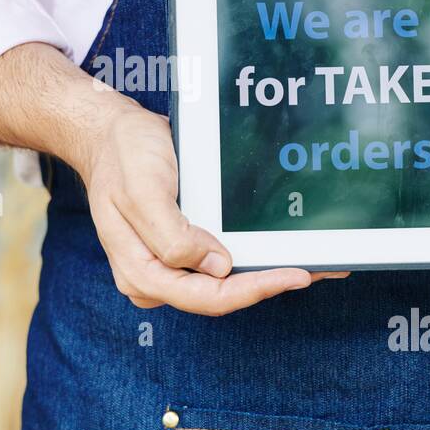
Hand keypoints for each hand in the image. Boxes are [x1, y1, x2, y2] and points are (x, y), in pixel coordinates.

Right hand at [0, 43, 344, 315]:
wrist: (109, 133)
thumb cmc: (122, 156)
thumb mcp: (141, 189)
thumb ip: (172, 235)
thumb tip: (217, 267)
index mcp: (142, 271)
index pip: (207, 296)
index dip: (254, 289)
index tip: (295, 275)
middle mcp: (157, 276)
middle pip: (222, 296)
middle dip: (270, 284)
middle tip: (320, 268)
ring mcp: (171, 264)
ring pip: (227, 283)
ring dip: (269, 272)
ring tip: (315, 260)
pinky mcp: (184, 248)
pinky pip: (223, 261)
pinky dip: (255, 256)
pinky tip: (285, 248)